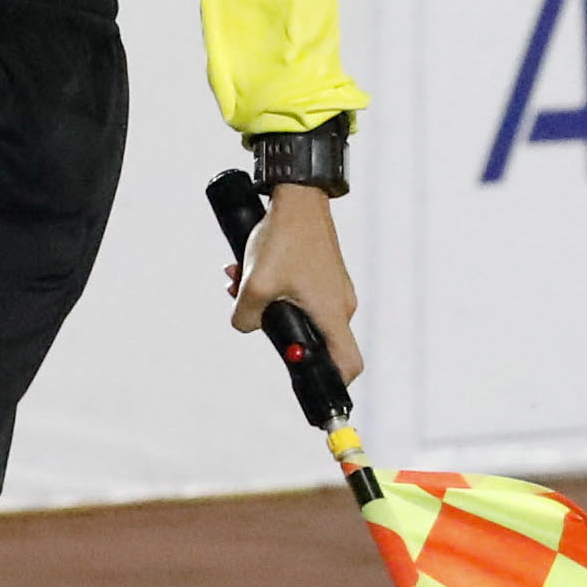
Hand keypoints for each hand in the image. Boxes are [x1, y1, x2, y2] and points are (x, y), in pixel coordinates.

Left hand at [228, 181, 363, 383]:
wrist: (298, 194)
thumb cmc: (283, 238)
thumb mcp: (254, 284)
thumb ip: (246, 318)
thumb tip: (246, 326)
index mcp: (333, 314)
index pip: (348, 365)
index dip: (332, 385)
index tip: (311, 392)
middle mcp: (340, 305)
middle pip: (313, 340)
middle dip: (276, 332)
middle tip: (249, 315)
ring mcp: (333, 288)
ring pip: (300, 312)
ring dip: (268, 303)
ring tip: (238, 281)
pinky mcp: (324, 272)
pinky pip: (300, 293)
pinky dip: (275, 287)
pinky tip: (247, 268)